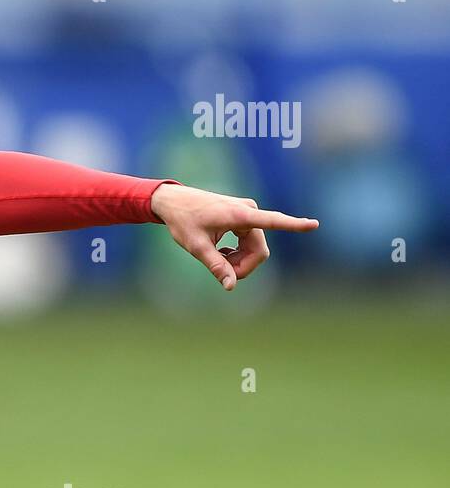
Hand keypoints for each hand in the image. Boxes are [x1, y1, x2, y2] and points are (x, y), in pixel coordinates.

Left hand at [149, 183, 319, 290]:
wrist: (172, 201)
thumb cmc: (182, 221)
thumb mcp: (196, 247)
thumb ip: (215, 266)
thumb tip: (230, 286)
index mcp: (240, 215)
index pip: (273, 221)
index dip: (294, 225)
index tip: (315, 224)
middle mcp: (248, 211)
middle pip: (259, 251)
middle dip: (243, 266)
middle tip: (220, 274)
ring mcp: (248, 213)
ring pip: (255, 249)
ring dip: (238, 260)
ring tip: (216, 259)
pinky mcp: (244, 216)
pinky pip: (250, 242)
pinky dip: (237, 252)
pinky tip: (220, 251)